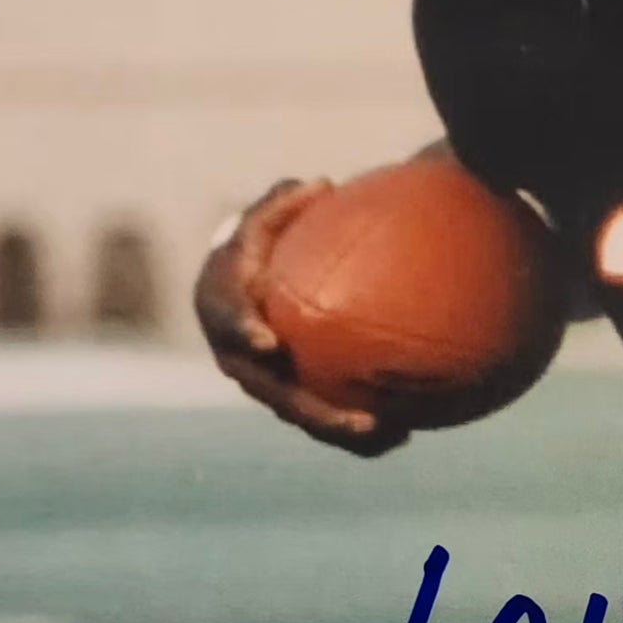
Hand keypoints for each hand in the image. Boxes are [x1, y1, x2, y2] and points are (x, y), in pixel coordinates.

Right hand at [193, 180, 416, 458]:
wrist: (250, 289)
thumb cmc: (259, 246)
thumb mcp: (265, 219)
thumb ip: (284, 204)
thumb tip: (322, 185)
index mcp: (222, 310)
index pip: (229, 321)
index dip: (243, 331)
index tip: (269, 341)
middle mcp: (238, 359)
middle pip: (273, 393)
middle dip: (314, 412)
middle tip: (361, 420)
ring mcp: (264, 385)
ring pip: (302, 417)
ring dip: (340, 431)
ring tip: (387, 433)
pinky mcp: (290, 399)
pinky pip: (324, 422)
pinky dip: (358, 437)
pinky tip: (401, 435)